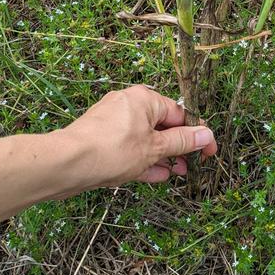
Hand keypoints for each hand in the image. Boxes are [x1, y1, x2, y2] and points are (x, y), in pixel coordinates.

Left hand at [58, 85, 216, 190]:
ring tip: (175, 173)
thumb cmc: (112, 150)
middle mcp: (129, 104)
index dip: (197, 134)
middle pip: (162, 125)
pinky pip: (129, 147)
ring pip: (145, 138)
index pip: (180, 114)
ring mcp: (113, 121)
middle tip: (191, 165)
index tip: (209, 152)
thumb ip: (182, 142)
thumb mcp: (155, 148)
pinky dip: (143, 159)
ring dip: (162, 156)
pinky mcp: (102, 138)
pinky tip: (155, 175)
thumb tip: (206, 135)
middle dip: (178, 147)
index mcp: (145, 99)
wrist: (66, 164)